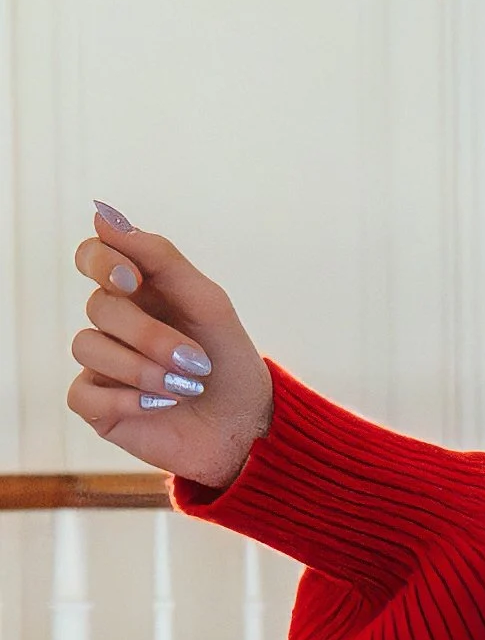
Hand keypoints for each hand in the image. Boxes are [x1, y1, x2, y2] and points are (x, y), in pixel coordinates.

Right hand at [68, 205, 273, 488]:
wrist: (247, 425)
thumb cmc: (228, 360)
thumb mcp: (207, 302)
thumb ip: (160, 257)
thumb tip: (101, 214)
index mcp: (138, 290)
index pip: (93, 256)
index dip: (102, 261)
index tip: (132, 280)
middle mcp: (113, 323)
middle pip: (99, 307)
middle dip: (149, 334)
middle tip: (195, 360)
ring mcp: (101, 363)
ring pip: (87, 347)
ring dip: (143, 369)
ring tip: (185, 387)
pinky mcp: (96, 406)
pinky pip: (83, 393)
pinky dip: (127, 400)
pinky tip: (160, 406)